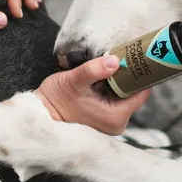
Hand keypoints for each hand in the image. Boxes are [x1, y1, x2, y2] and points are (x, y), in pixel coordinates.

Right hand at [34, 55, 150, 134]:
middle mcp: (116, 125)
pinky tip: (105, 79)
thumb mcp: (74, 80)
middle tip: (124, 57)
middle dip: (129, 77)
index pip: (141, 93)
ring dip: (119, 82)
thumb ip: (94, 70)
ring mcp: (109, 124)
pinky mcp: (102, 121)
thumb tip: (114, 60)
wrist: (39, 114)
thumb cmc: (55, 99)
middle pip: (133, 94)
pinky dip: (111, 90)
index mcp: (116, 118)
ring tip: (114, 66)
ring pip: (123, 97)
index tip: (139, 59)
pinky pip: (114, 102)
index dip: (141, 75)